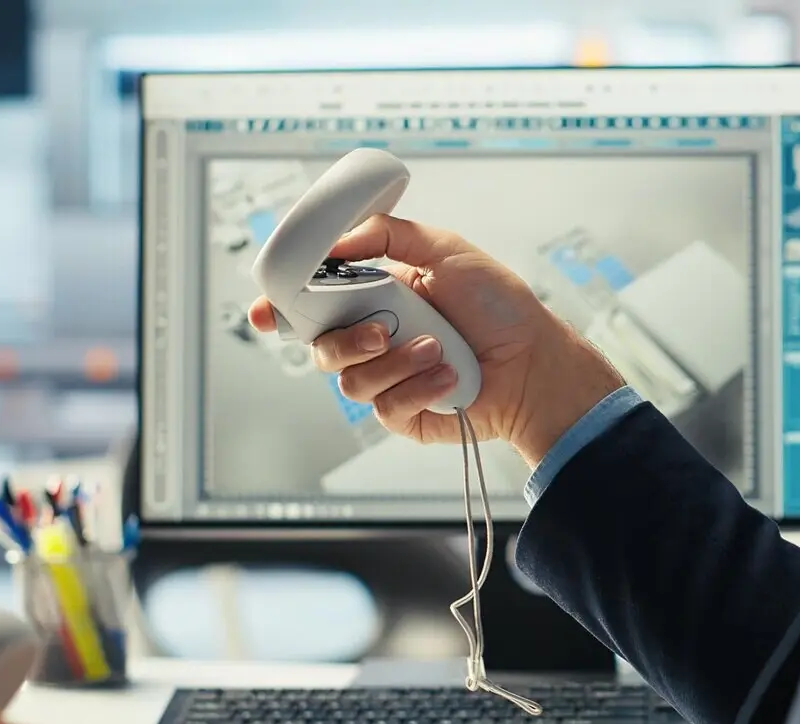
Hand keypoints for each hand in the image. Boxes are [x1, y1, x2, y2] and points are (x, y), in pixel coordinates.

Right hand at [248, 215, 623, 465]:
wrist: (535, 362)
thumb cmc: (499, 308)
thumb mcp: (448, 250)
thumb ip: (391, 234)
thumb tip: (339, 238)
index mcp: (376, 298)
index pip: (314, 303)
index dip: (280, 308)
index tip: (264, 311)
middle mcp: (375, 339)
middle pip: (319, 346)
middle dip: (343, 340)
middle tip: (380, 330)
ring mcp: (388, 379)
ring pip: (348, 379)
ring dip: (394, 362)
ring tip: (436, 349)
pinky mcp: (403, 414)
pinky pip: (384, 406)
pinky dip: (418, 387)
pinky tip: (447, 376)